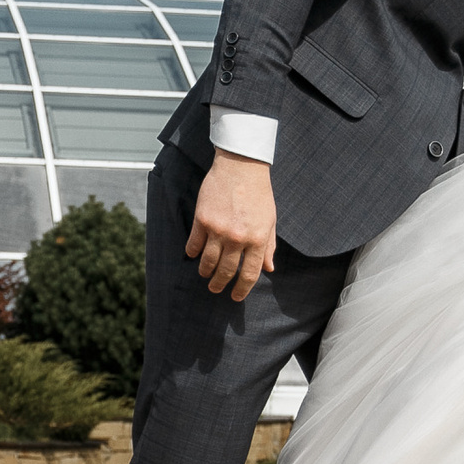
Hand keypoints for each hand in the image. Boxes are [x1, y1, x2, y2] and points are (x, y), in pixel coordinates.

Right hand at [188, 151, 277, 299]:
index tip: (235, 296)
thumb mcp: (270, 220)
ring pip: (208, 261)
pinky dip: (193, 252)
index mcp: (257, 239)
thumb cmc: (259, 193)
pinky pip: (194, 244)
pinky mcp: (202, 220)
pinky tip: (193, 255)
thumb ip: (269, 246)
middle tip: (215, 289)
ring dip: (205, 272)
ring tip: (204, 274)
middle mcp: (237, 238)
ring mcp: (218, 230)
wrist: (241, 166)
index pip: (249, 273)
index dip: (242, 289)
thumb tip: (269, 268)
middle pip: (226, 271)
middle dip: (219, 284)